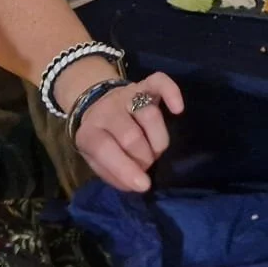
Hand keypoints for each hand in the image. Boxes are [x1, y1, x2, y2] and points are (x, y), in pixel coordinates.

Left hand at [72, 72, 184, 192]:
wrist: (97, 105)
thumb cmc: (102, 140)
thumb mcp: (97, 162)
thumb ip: (115, 175)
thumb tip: (139, 183)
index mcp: (89, 132)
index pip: (104, 148)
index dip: (124, 168)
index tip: (143, 185)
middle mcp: (107, 110)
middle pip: (131, 135)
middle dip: (144, 158)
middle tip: (146, 165)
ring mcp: (126, 95)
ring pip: (149, 115)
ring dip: (158, 142)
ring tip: (155, 151)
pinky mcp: (144, 85)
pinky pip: (159, 82)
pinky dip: (171, 93)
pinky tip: (177, 110)